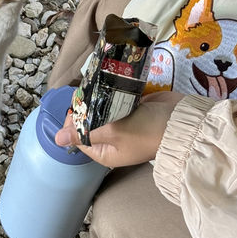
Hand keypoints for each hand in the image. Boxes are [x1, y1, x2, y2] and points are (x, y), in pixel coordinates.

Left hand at [54, 92, 184, 168]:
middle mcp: (112, 140)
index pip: (79, 139)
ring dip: (96, 100)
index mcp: (105, 152)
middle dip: (84, 109)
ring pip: (102, 111)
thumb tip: (56, 139)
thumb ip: (85, 133)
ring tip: (91, 86)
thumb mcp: (113, 133)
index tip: (73, 107)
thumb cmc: (146, 131)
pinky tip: (105, 84)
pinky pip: (115, 102)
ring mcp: (123, 124)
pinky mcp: (132, 109)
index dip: (73, 124)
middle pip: (90, 124)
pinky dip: (110, 94)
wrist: (180, 121)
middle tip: (82, 93)